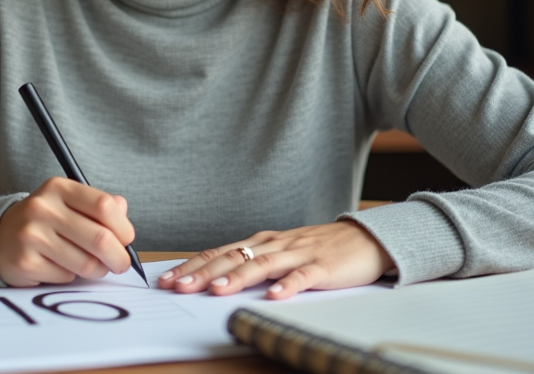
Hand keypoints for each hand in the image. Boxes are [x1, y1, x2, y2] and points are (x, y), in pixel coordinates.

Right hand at [0, 177, 135, 286]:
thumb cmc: (44, 222)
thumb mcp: (68, 203)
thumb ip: (98, 206)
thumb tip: (124, 216)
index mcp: (58, 188)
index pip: (104, 206)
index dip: (123, 227)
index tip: (127, 239)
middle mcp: (43, 208)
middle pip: (100, 238)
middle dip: (119, 257)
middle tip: (121, 264)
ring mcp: (32, 235)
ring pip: (86, 263)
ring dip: (97, 270)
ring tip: (92, 266)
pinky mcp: (25, 262)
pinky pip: (66, 277)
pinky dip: (71, 277)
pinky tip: (60, 267)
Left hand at [155, 220, 394, 298]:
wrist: (366, 238)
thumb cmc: (320, 249)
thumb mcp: (281, 254)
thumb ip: (253, 265)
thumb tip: (215, 280)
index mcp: (262, 243)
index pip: (220, 252)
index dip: (192, 265)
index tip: (167, 279)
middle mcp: (275, 245)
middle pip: (233, 257)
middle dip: (203, 272)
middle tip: (178, 286)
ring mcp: (299, 254)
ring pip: (263, 265)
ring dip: (237, 277)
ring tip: (216, 289)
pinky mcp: (323, 266)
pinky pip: (304, 276)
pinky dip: (288, 285)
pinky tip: (275, 296)